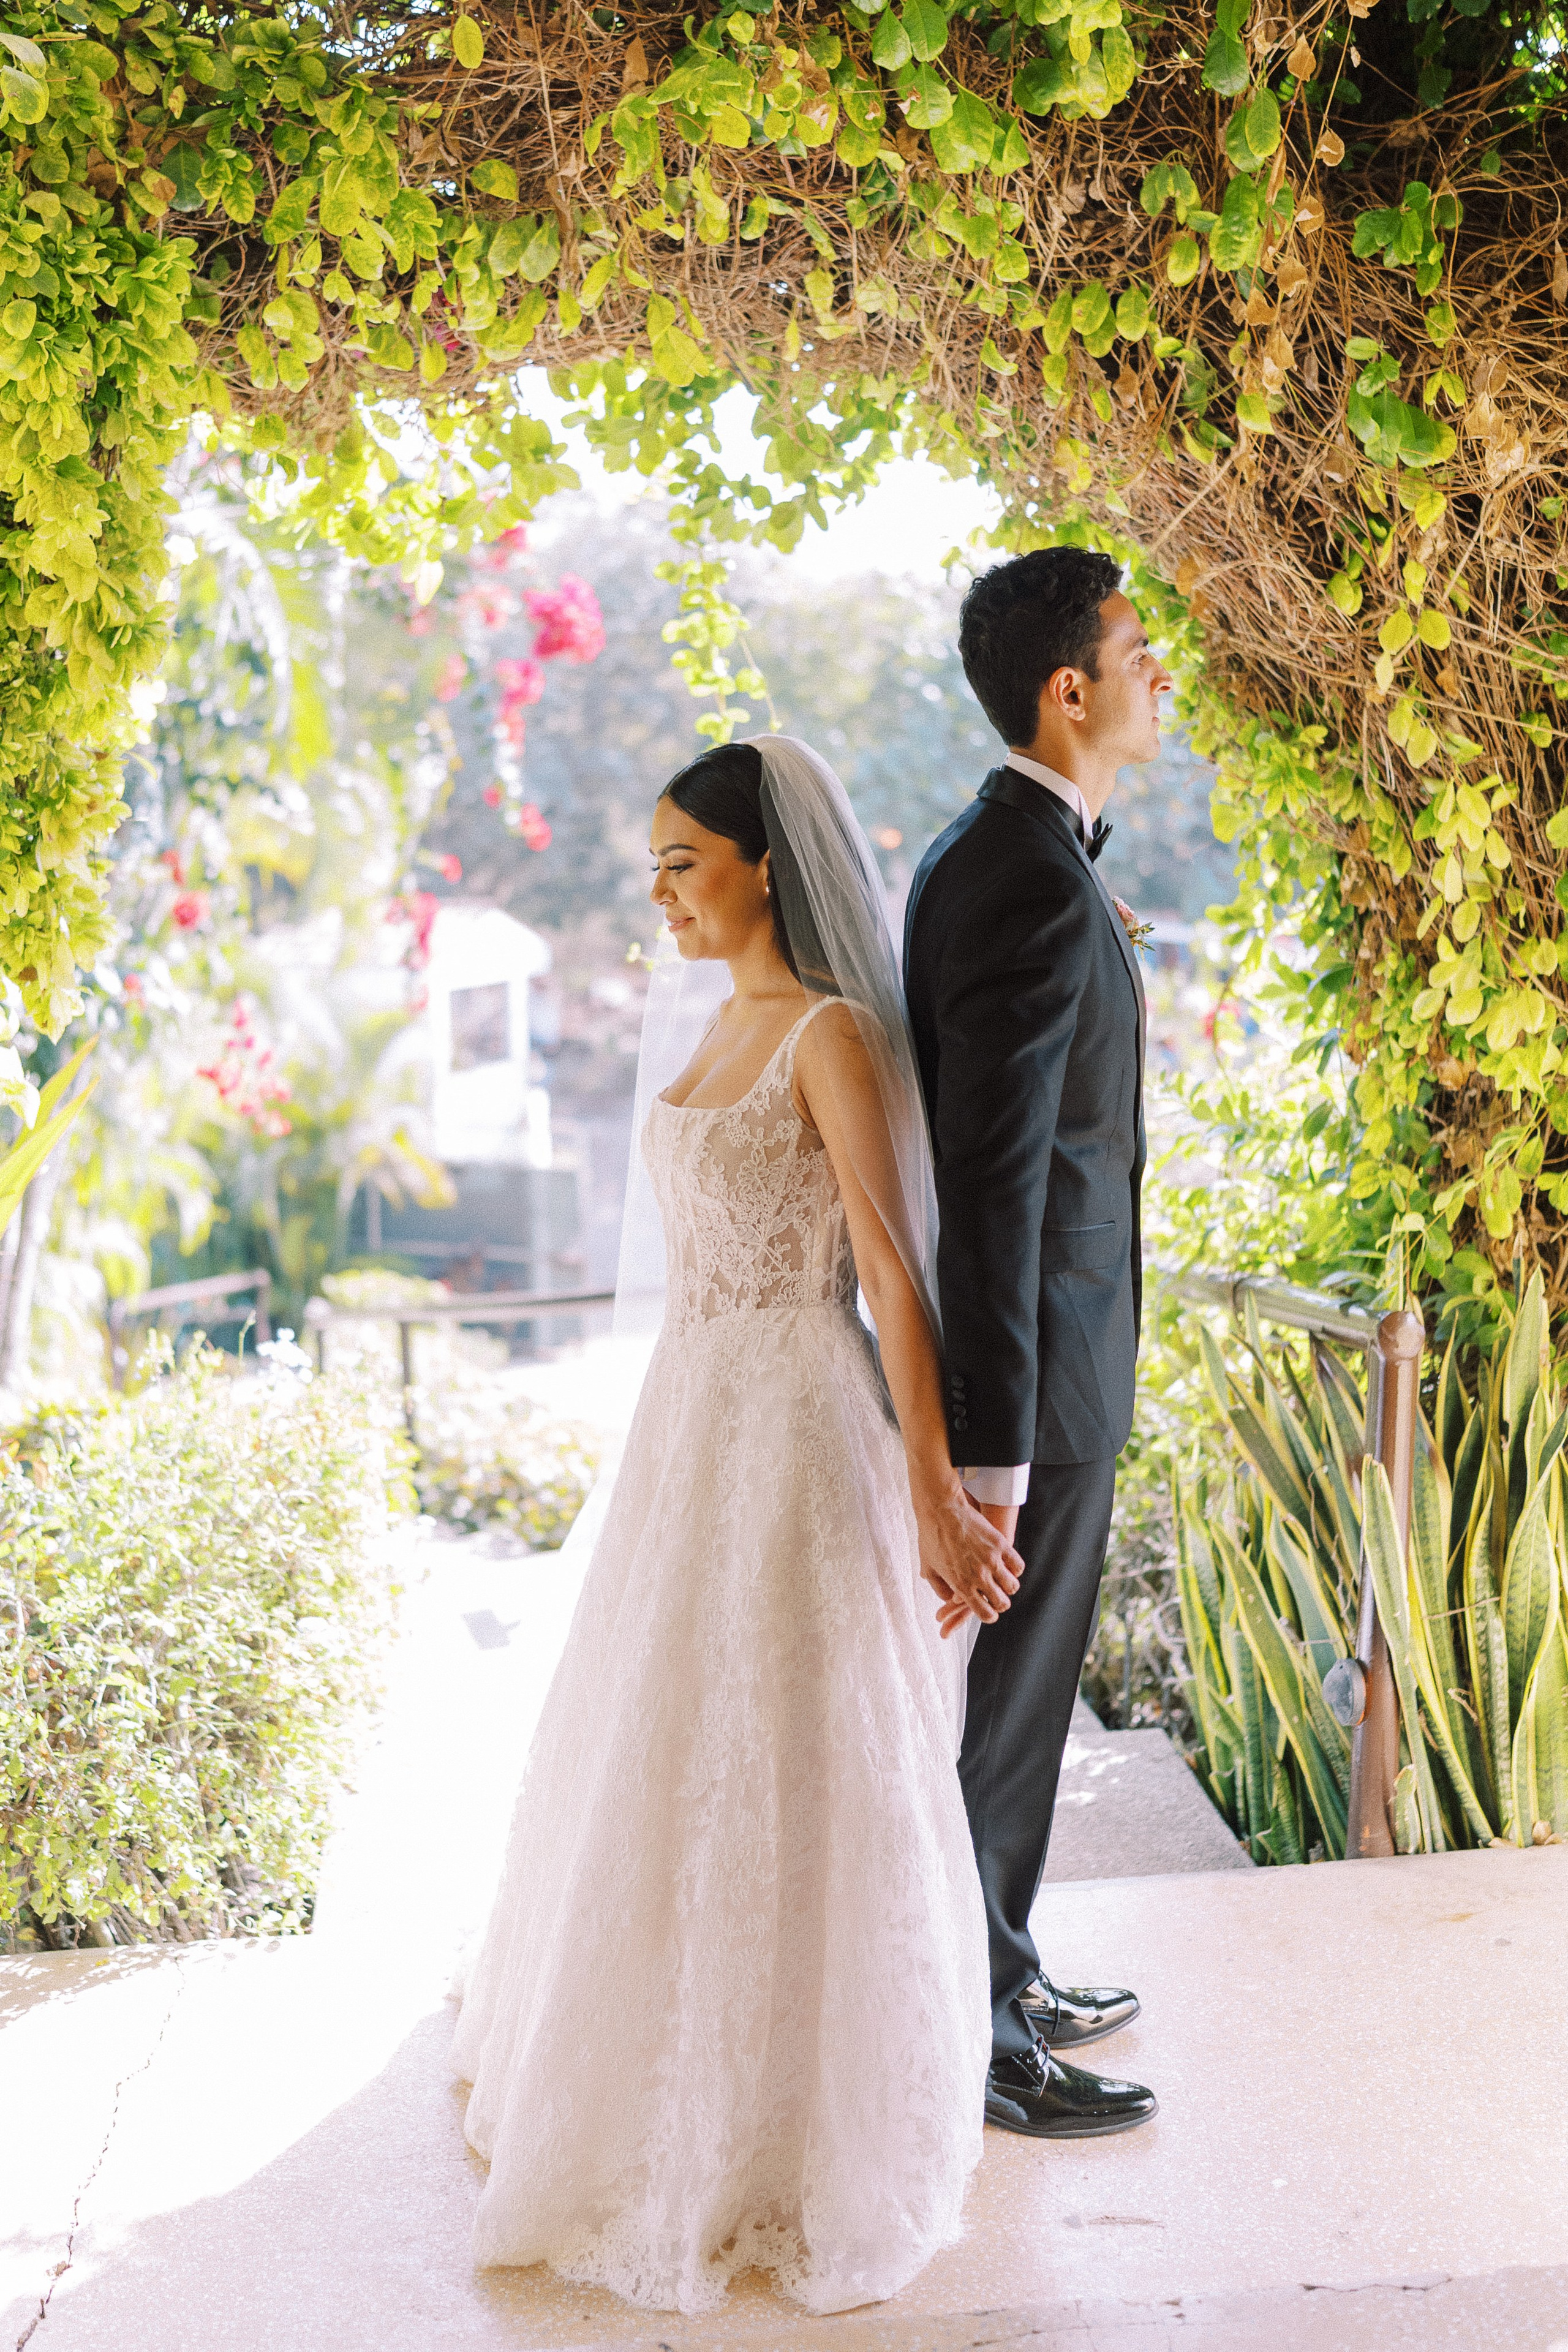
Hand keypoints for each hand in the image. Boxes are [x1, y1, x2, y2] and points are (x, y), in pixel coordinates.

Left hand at [915, 1480, 1022, 1634]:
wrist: (940, 1510)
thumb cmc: (931, 1537)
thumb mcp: (929, 1568)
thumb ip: (940, 1588)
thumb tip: (950, 1599)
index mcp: (960, 1585)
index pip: (985, 1614)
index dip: (989, 1615)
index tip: (989, 1609)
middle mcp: (978, 1577)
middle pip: (1002, 1603)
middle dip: (1001, 1602)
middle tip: (998, 1594)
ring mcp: (990, 1561)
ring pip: (1012, 1586)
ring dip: (1009, 1585)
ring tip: (1004, 1579)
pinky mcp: (1000, 1545)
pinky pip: (1018, 1565)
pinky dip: (1015, 1568)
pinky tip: (1009, 1565)